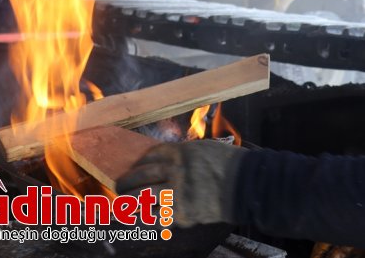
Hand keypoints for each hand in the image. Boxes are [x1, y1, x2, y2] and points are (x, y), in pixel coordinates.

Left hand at [116, 139, 246, 226]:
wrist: (246, 186)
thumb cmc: (228, 164)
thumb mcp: (204, 148)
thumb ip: (183, 153)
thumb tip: (164, 159)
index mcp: (180, 152)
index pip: (150, 155)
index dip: (139, 162)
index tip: (135, 167)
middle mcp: (174, 171)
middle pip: (141, 175)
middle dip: (126, 182)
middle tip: (119, 185)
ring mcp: (176, 193)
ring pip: (142, 197)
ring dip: (128, 201)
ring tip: (122, 202)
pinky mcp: (181, 213)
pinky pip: (156, 217)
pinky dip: (145, 217)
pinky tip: (138, 217)